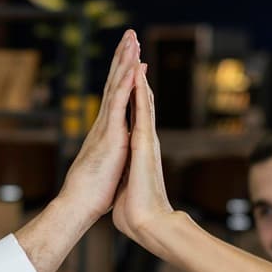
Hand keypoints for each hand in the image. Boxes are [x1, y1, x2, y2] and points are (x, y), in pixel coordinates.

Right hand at [59, 29, 140, 221]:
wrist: (80, 205)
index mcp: (108, 131)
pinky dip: (125, 85)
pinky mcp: (110, 136)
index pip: (118, 96)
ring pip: (116, 87)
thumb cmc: (93, 193)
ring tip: (132, 40)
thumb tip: (114, 154)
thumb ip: (111, 155)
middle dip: (123, 58)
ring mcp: (106, 127)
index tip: (133, 56)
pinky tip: (133, 68)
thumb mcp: (108, 168)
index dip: (125, 75)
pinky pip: (118, 104)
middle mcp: (105, 123)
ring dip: (124, 62)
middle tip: (131, 35)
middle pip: (115, 83)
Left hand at [113, 61, 175, 245]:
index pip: (134, 114)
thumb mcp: (127, 186)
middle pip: (140, 99)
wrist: (147, 222)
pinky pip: (142, 111)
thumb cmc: (136, 211)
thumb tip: (124, 182)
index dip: (131, 92)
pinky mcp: (144, 143)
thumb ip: (127, 177)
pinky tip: (137, 73)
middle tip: (135, 49)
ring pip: (142, 99)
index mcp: (138, 148)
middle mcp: (144, 139)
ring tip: (136, 51)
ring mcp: (146, 139)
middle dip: (136, 74)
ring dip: (138, 74)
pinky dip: (139, 91)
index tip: (130, 72)